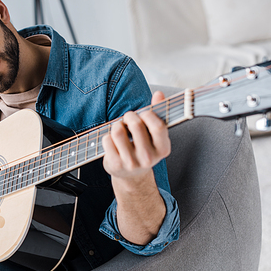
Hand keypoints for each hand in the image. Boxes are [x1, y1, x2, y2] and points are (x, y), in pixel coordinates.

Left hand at [101, 91, 169, 244]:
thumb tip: (159, 94)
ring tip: (119, 129)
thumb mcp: (153, 134)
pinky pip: (107, 139)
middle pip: (136, 125)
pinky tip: (113, 142)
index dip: (148, 114)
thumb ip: (157, 113)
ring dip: (117, 125)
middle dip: (129, 116)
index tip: (143, 113)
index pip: (158, 126)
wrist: (131, 175)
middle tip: (128, 117)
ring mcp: (131, 163)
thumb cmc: (143, 148)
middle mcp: (148, 158)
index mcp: (163, 149)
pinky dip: (108, 137)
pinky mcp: (115, 164)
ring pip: (118, 131)